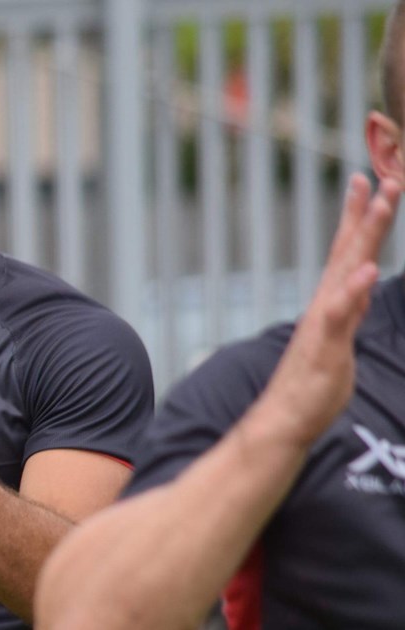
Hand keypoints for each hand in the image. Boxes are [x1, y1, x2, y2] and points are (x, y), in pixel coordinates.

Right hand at [260, 174, 399, 444]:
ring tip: (381, 203)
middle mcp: (326, 302)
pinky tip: (368, 269)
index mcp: (332, 300)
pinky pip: (341, 312)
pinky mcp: (326, 343)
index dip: (357, 216)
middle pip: (350, 249)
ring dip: (365, 234)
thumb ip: (350, 307)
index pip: (346, 250)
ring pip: (348, 269)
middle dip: (368, 213)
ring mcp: (325, 320)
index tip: (365, 181)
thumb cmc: (313, 382)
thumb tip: (361, 283)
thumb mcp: (340, 337)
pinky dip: (354, 288)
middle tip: (382, 177)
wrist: (286, 417)